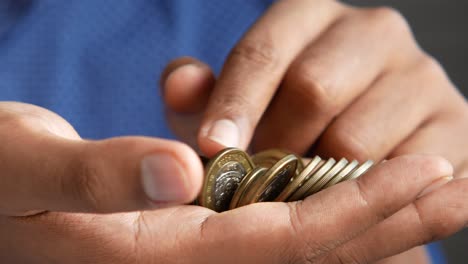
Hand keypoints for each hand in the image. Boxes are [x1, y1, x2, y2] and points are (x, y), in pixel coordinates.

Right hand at [0, 109, 459, 262]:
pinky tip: (358, 187)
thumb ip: (97, 178)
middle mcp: (187, 259)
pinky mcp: (186, 226)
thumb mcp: (27, 171)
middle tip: (465, 181)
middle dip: (393, 216)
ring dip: (370, 209)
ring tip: (436, 181)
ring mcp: (191, 246)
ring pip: (300, 236)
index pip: (284, 241)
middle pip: (313, 249)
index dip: (362, 208)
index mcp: (157, 254)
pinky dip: (323, 203)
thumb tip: (180, 170)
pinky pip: (270, 222)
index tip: (432, 171)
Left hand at [162, 0, 467, 261]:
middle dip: (277, 145)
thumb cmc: (284, 122)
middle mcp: (373, 32)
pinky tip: (340, 199)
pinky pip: (401, 172)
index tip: (213, 147)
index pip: (265, 51)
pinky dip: (363, 195)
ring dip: (316, 178)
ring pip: (355, 138)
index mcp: (314, 16)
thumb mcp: (238, 107)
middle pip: (314, 89)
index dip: (234, 102)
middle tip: (256, 181)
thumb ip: (203, 94)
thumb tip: (180, 85)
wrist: (354, 147)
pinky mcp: (455, 123)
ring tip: (297, 192)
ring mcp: (421, 75)